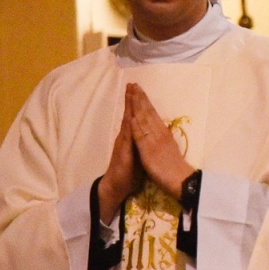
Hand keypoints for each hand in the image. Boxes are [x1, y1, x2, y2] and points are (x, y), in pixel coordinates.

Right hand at [98, 95, 144, 222]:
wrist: (118, 186)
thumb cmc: (130, 171)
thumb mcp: (141, 154)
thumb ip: (143, 143)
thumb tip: (151, 134)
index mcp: (134, 137)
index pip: (137, 117)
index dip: (139, 104)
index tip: (140, 89)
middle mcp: (127, 137)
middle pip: (131, 115)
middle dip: (133, 99)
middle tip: (133, 83)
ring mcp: (124, 143)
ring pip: (128, 122)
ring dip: (129, 107)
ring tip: (130, 93)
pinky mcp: (124, 152)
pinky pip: (127, 137)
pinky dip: (129, 126)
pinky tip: (130, 117)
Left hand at [126, 83, 194, 197]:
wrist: (180, 182)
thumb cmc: (176, 169)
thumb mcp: (170, 150)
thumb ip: (165, 139)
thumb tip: (163, 130)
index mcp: (164, 134)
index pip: (153, 115)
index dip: (145, 102)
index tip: (139, 90)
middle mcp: (159, 134)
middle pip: (148, 113)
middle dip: (140, 98)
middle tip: (134, 84)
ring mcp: (154, 141)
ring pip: (144, 120)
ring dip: (137, 106)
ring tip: (131, 93)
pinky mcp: (149, 151)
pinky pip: (141, 137)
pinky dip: (136, 125)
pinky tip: (131, 116)